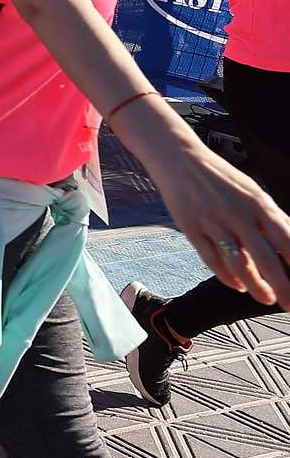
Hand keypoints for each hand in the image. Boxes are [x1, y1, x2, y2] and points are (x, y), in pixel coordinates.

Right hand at [137, 129, 289, 306]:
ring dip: (255, 286)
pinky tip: (238, 285)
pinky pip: (212, 259)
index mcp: (258, 203)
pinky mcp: (191, 228)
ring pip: (238, 263)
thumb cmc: (220, 177)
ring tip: (266, 298)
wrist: (179, 159)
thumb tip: (289, 243)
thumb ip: (271, 217)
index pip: (286, 239)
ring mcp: (213, 222)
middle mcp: (237, 214)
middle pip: (265, 257)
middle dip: (282, 286)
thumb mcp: (252, 192)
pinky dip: (227, 277)